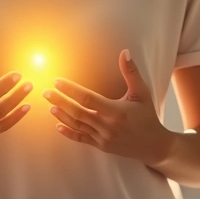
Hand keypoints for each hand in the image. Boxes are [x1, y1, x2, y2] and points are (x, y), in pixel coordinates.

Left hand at [43, 49, 174, 165]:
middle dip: (60, 101)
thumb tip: (125, 52)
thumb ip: (131, 73)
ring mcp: (102, 137)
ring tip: (50, 105)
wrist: (154, 145)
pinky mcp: (101, 146)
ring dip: (62, 115)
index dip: (70, 89)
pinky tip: (58, 126)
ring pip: (77, 125)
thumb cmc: (147, 116)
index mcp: (116, 110)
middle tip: (46, 92)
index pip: (87, 98)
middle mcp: (107, 125)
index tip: (57, 81)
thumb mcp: (142, 93)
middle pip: (77, 112)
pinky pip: (81, 139)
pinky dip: (68, 132)